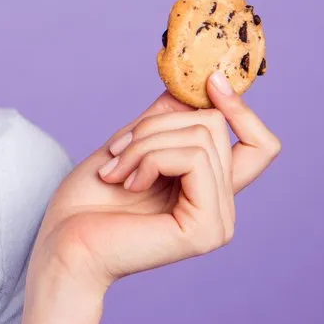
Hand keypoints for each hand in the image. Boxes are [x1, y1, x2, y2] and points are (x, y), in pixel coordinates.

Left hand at [30, 72, 281, 291]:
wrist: (64, 242)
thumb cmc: (89, 200)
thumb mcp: (131, 144)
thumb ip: (167, 119)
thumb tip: (195, 82)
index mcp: (208, 189)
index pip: (259, 145)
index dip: (242, 110)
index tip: (211, 80)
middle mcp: (222, 206)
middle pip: (214, 126)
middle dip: (154, 125)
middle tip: (116, 151)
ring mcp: (219, 221)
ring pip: (200, 138)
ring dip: (143, 144)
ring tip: (115, 170)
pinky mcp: (207, 229)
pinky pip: (193, 159)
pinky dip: (150, 159)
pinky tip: (127, 183)